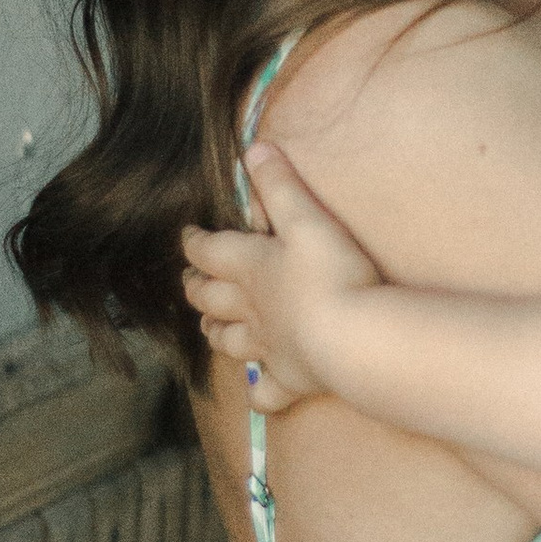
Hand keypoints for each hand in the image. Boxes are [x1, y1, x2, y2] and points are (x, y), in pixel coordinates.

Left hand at [179, 142, 382, 412]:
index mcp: (250, 267)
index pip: (209, 251)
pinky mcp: (290, 380)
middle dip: (196, 288)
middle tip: (190, 282)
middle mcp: (250, 309)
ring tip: (209, 327)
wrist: (352, 337)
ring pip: (228, 341)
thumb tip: (253, 148)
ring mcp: (267, 347)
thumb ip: (279, 183)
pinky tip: (256, 390)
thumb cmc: (331, 273)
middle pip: (210, 299)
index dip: (195, 242)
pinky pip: (265, 393)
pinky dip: (256, 392)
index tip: (188, 235)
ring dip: (215, 332)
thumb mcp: (306, 216)